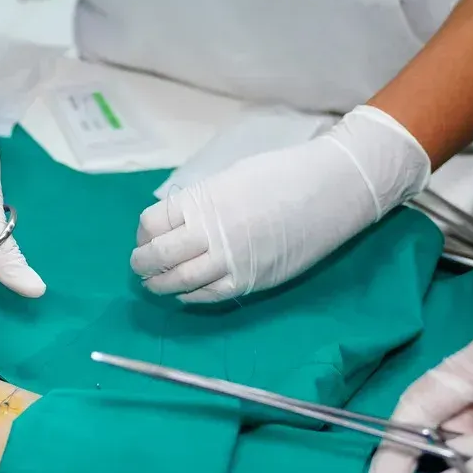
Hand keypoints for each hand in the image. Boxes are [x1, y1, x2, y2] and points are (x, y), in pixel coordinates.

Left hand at [132, 105, 429, 302]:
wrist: (332, 189)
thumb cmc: (282, 175)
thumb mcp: (231, 179)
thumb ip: (203, 203)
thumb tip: (179, 223)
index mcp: (202, 200)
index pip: (151, 223)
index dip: (142, 234)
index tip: (145, 238)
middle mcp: (211, 231)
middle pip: (159, 255)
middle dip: (143, 264)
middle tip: (140, 267)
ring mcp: (231, 259)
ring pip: (179, 281)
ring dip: (161, 284)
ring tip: (154, 284)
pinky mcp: (252, 280)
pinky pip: (210, 295)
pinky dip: (190, 297)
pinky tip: (184, 294)